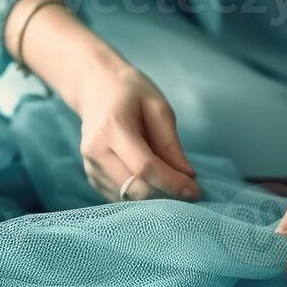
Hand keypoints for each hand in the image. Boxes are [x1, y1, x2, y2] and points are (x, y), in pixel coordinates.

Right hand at [72, 64, 200, 201]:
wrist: (95, 88)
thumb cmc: (130, 93)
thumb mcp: (158, 107)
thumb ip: (170, 143)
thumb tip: (187, 176)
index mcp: (112, 128)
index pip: (145, 167)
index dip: (172, 183)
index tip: (196, 191)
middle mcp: (95, 151)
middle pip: (134, 189)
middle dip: (165, 195)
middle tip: (188, 190)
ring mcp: (90, 167)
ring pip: (127, 198)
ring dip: (154, 197)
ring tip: (170, 180)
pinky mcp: (92, 177)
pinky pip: (120, 197)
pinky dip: (141, 195)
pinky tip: (151, 179)